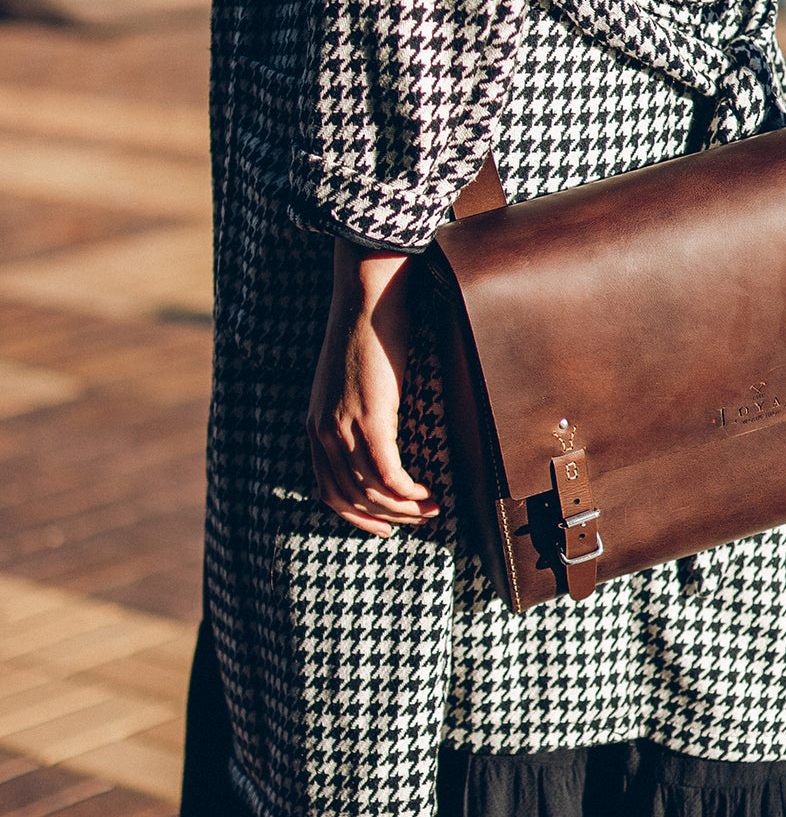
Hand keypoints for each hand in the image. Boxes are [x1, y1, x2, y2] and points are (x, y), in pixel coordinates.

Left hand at [306, 238, 439, 534]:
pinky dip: (408, 492)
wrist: (368, 296)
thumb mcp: (355, 379)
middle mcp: (323, 431)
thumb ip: (361, 407)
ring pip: (371, 491)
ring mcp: (343, 427)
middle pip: (350, 497)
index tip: (384, 525)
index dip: (357, 515)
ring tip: (433, 508)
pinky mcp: (369, 419)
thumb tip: (388, 427)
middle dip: (386, 517)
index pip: (328, 490)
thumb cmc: (370, 328)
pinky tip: (428, 493)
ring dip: (404, 508)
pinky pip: (388, 473)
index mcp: (316, 424)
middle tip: (419, 519)